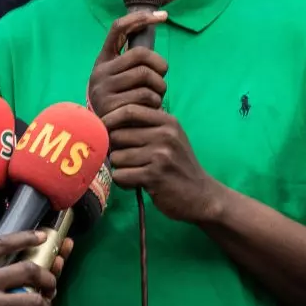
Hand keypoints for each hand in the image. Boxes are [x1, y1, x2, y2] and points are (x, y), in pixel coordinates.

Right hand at [87, 11, 168, 119]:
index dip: (140, 18)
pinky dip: (155, 103)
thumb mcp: (121, 80)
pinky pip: (145, 97)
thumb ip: (134, 63)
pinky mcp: (111, 107)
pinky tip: (151, 111)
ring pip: (145, 76)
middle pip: (140, 55)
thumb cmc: (121, 103)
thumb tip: (155, 27)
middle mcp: (100, 72)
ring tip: (156, 98)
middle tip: (162, 77)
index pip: (118, 29)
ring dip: (160, 88)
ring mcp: (104, 89)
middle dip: (159, 65)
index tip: (163, 15)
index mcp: (104, 60)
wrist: (102, 136)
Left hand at [105, 101, 222, 223]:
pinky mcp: (154, 176)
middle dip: (114, 148)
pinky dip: (123, 181)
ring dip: (120, 167)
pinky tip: (136, 183)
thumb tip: (107, 119)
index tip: (103, 129)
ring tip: (135, 172)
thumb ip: (146, 125)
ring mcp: (160, 155)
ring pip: (116, 157)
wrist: (202, 195)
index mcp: (168, 122)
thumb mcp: (170, 137)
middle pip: (117, 135)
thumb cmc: (178, 165)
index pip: (129, 110)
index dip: (111, 118)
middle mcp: (165, 135)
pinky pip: (121, 175)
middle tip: (125, 159)